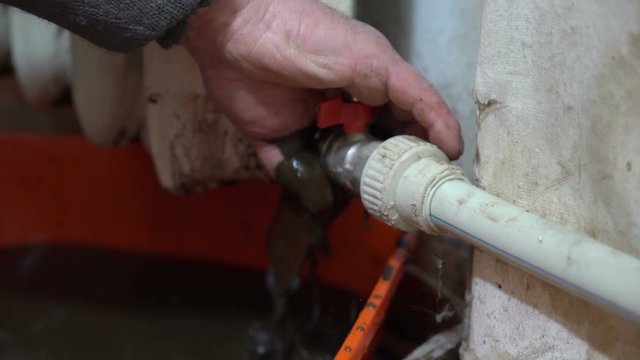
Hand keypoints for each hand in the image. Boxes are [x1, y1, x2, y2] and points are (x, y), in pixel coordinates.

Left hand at [182, 0, 461, 172]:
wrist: (234, 31)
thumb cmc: (306, 37)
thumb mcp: (362, 55)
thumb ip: (396, 86)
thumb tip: (417, 123)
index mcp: (369, 82)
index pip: (409, 113)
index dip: (430, 136)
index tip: (447, 163)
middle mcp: (344, 106)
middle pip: (375, 144)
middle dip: (390, 167)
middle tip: (408, 190)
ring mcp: (310, 124)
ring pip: (338, 162)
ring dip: (349, 181)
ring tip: (366, 199)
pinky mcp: (275, 137)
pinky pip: (293, 166)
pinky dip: (301, 180)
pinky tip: (314, 194)